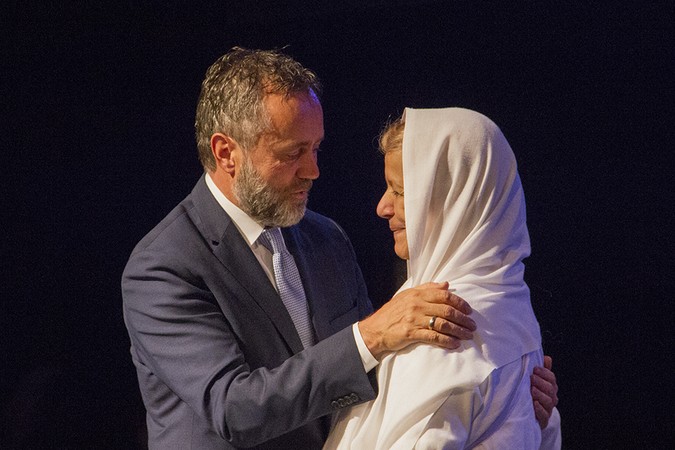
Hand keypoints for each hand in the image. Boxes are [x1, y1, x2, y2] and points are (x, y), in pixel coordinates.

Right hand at [358, 281, 475, 359]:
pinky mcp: (411, 333)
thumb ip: (427, 288)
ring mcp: (414, 319)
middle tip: (472, 326)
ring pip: (443, 324)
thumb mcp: (407, 295)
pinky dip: (446, 341)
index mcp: (417, 294)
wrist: (375, 330)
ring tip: (467, 336)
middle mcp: (416, 305)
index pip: (444, 295)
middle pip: (446, 310)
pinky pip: (433, 337)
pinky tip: (454, 344)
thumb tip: (446, 284)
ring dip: (458, 330)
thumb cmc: (392, 313)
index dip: (459, 302)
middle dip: (463, 319)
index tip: (469, 310)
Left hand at [531, 355, 558, 428]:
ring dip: (540, 395)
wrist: (529, 414)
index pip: (551, 378)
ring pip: (548, 402)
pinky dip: (540, 410)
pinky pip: (544, 416)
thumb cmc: (532, 392)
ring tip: (532, 390)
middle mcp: (551, 398)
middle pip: (550, 389)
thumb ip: (542, 370)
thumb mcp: (536, 380)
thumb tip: (547, 358)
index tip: (535, 369)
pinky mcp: (543, 420)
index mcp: (551, 387)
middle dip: (541, 383)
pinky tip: (534, 404)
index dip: (545, 373)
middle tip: (532, 378)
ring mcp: (548, 409)